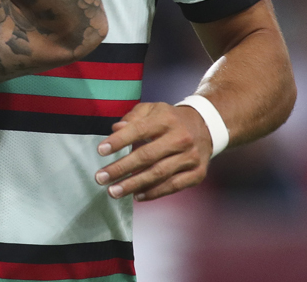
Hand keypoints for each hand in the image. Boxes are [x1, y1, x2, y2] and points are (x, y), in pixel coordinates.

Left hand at [94, 101, 212, 201]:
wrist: (205, 127)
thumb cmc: (170, 119)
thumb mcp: (152, 110)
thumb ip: (132, 118)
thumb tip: (115, 129)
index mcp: (166, 119)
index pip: (139, 130)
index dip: (119, 141)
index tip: (100, 151)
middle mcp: (180, 138)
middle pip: (147, 156)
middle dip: (121, 168)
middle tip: (101, 178)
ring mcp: (190, 157)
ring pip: (159, 174)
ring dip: (133, 185)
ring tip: (114, 191)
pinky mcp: (197, 173)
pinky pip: (173, 186)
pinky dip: (154, 193)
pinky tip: (137, 196)